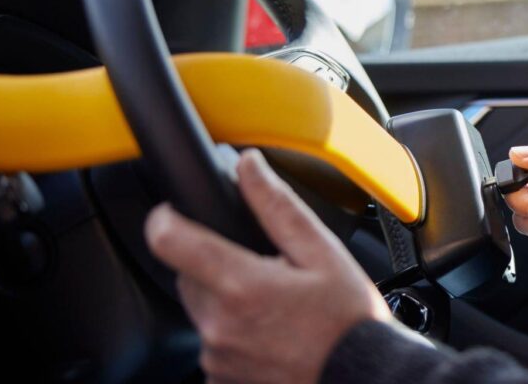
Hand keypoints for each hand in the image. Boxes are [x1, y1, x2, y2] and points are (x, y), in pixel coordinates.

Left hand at [144, 149, 394, 383]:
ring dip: (227, 301)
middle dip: (216, 264)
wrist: (363, 378)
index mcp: (241, 285)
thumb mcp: (322, 252)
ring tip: (276, 307)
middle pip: (188, 276)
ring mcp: (217, 359)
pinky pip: (215, 345)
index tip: (174, 212)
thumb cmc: (349, 320)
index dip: (165, 218)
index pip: (170, 241)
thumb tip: (249, 165)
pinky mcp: (222, 381)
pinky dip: (236, 334)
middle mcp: (218, 326)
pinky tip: (272, 334)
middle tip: (265, 269)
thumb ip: (277, 206)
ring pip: (203, 311)